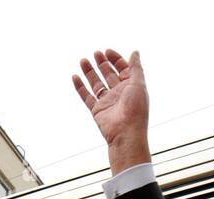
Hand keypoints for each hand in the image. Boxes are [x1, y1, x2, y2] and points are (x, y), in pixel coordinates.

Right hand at [71, 49, 151, 174]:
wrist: (126, 132)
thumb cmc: (136, 109)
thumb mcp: (138, 83)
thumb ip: (136, 67)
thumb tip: (135, 52)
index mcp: (130, 86)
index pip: (122, 69)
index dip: (115, 59)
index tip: (107, 52)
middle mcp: (118, 93)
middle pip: (109, 74)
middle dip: (102, 63)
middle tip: (96, 53)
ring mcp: (107, 101)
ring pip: (96, 83)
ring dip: (89, 72)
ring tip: (83, 60)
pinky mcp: (96, 110)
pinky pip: (86, 96)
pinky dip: (80, 87)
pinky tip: (75, 76)